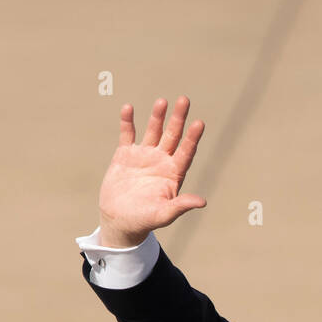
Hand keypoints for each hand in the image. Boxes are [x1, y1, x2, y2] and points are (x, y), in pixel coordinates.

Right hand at [97, 95, 205, 246]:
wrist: (119, 221)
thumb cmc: (144, 221)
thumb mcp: (163, 215)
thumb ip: (181, 206)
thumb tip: (202, 202)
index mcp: (173, 173)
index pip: (186, 152)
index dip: (192, 138)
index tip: (199, 123)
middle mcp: (161, 161)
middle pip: (172, 135)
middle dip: (178, 119)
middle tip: (184, 100)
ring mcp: (143, 156)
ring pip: (153, 131)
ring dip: (157, 117)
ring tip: (162, 102)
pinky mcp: (125, 155)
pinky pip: (127, 134)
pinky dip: (127, 122)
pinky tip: (128, 108)